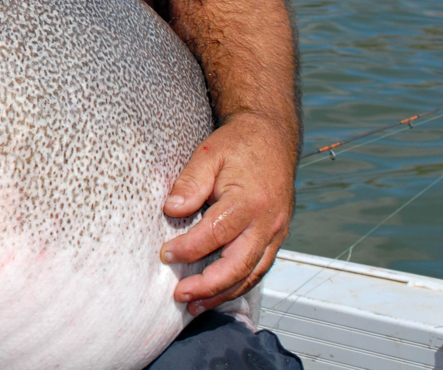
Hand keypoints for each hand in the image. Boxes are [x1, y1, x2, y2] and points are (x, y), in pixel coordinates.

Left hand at [159, 113, 294, 314]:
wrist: (272, 138)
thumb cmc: (238, 145)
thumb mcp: (208, 155)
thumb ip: (190, 182)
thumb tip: (172, 209)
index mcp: (249, 201)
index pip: (217, 233)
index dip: (190, 248)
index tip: (165, 255)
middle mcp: (267, 222)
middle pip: (239, 264)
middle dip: (208, 285)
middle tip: (179, 294)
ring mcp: (275, 232)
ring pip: (251, 274)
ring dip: (223, 293)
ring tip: (195, 305)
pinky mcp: (276, 237)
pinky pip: (259, 268)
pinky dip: (238, 284)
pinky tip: (217, 293)